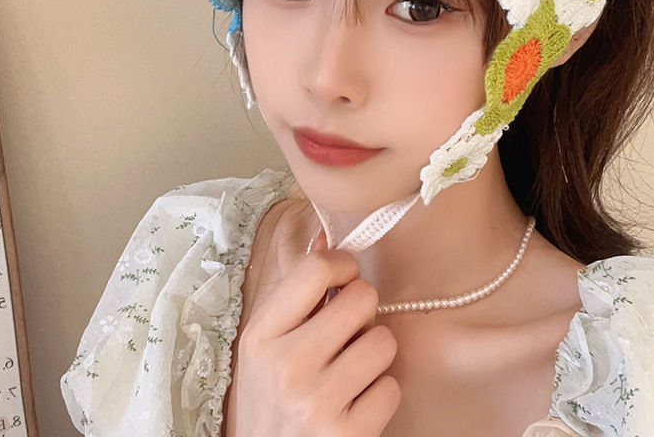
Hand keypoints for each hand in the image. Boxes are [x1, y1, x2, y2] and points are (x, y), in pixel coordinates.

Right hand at [229, 239, 400, 435]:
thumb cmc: (269, 398)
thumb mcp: (265, 344)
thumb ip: (296, 291)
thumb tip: (327, 236)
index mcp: (262, 335)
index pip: (316, 269)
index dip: (343, 265)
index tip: (344, 278)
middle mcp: (287, 366)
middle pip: (362, 298)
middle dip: (362, 311)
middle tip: (348, 329)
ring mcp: (318, 403)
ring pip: (384, 342)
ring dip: (373, 354)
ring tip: (351, 368)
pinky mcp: (347, 436)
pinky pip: (391, 388)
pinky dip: (379, 394)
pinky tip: (356, 402)